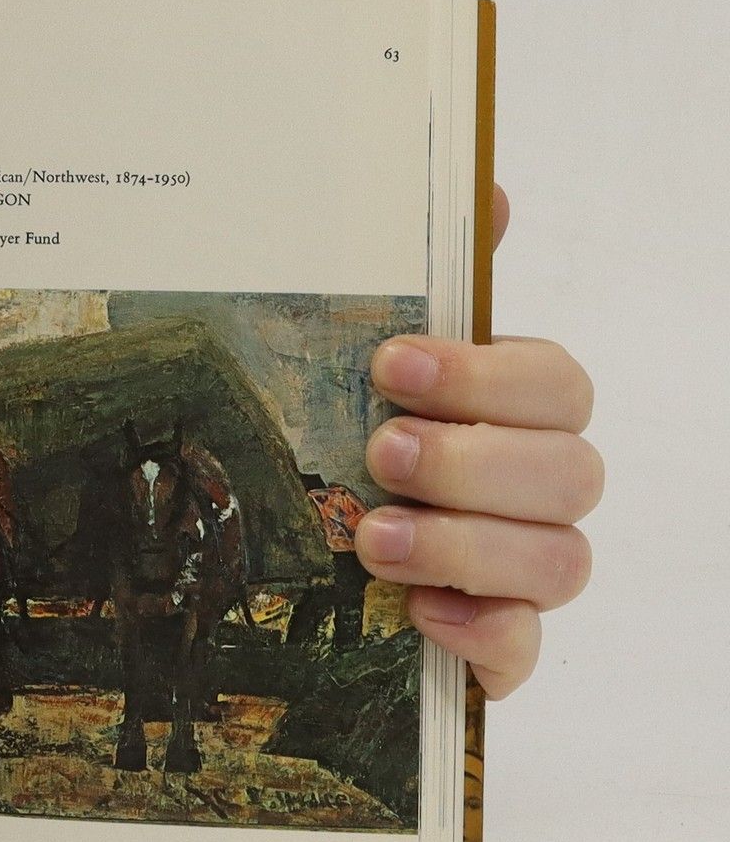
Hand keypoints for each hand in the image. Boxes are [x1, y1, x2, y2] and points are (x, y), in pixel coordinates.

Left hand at [358, 187, 600, 696]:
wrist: (272, 550)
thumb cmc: (332, 434)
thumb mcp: (350, 356)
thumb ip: (422, 283)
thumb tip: (489, 190)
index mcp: (511, 411)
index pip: (555, 384)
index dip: (485, 375)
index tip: (390, 364)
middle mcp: (533, 489)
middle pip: (569, 472)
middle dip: (473, 461)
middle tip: (381, 451)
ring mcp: (520, 572)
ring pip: (560, 560)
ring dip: (464, 544)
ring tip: (370, 537)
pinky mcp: (492, 646)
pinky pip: (524, 651)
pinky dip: (479, 633)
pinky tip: (415, 613)